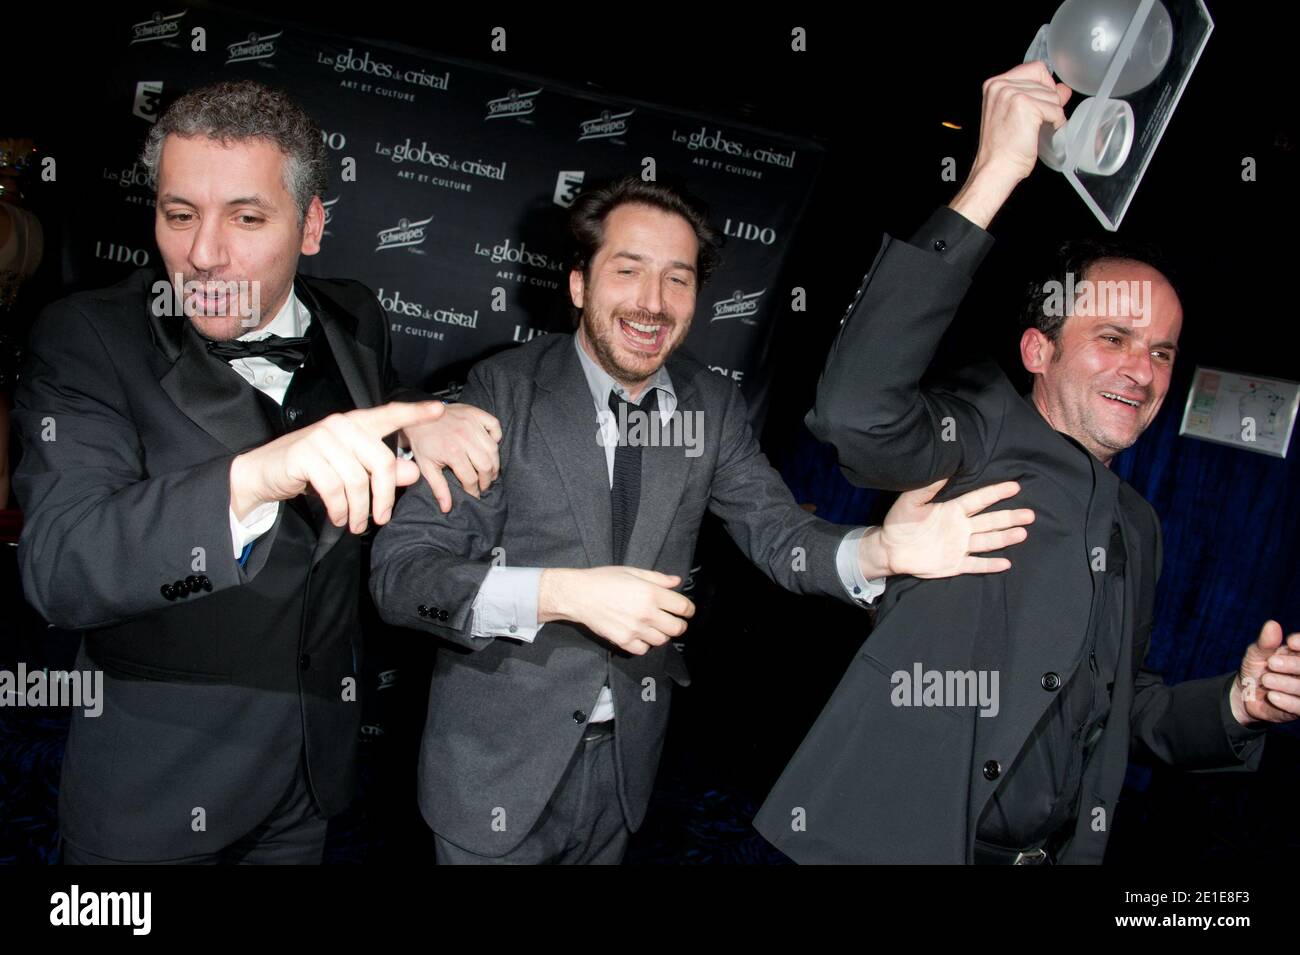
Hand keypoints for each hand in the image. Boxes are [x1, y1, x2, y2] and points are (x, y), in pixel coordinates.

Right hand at [230, 400, 443, 533]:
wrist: (264, 472)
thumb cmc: (312, 469)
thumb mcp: (351, 469)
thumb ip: (383, 470)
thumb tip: (414, 473)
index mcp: (356, 424)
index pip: (389, 414)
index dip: (415, 413)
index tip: (439, 410)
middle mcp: (341, 425)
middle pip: (382, 462)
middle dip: (385, 496)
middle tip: (381, 518)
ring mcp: (322, 437)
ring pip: (358, 480)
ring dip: (360, 509)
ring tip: (356, 523)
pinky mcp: (305, 455)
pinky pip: (334, 489)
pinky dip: (340, 509)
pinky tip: (339, 517)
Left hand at [402, 402, 501, 512]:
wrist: (414, 415)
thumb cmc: (421, 442)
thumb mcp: (426, 467)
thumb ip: (439, 488)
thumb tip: (447, 508)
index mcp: (452, 452)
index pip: (471, 478)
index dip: (474, 490)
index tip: (474, 495)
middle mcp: (464, 437)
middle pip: (487, 465)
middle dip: (487, 480)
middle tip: (483, 485)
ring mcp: (471, 423)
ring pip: (493, 449)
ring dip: (494, 463)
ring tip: (489, 471)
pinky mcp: (475, 413)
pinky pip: (495, 425)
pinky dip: (496, 436)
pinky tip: (489, 446)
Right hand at [538, 566, 694, 655]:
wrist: (578, 595)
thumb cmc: (604, 580)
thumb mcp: (633, 571)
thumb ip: (657, 578)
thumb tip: (676, 582)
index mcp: (651, 593)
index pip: (683, 607)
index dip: (688, 609)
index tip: (685, 610)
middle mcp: (647, 613)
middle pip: (677, 628)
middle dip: (678, 624)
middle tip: (672, 620)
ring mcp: (635, 629)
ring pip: (662, 640)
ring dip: (661, 634)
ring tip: (653, 626)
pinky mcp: (623, 641)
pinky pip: (643, 650)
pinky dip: (644, 644)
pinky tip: (639, 635)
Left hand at [865, 479, 1033, 578]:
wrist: (889, 549)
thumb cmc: (899, 522)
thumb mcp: (910, 501)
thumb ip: (927, 487)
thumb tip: (943, 468)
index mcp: (953, 510)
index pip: (978, 500)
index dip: (996, 493)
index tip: (1014, 486)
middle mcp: (961, 527)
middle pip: (990, 521)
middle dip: (1009, 517)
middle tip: (1030, 514)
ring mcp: (960, 546)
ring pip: (987, 541)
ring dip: (1005, 538)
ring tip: (1022, 533)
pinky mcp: (954, 564)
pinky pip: (975, 564)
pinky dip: (989, 564)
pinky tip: (1006, 563)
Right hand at [949, 61, 1071, 228]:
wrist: (996, 167)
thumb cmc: (1003, 148)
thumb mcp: (1018, 114)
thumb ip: (1040, 95)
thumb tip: (1063, 89)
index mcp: (995, 84)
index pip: (1035, 68)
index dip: (1044, 85)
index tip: (1040, 103)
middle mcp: (1001, 85)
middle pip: (1045, 81)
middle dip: (1048, 102)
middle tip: (1037, 122)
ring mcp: (1012, 94)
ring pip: (1052, 96)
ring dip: (1051, 114)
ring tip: (1036, 129)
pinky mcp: (1026, 106)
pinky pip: (1055, 109)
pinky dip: (1055, 123)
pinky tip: (1042, 132)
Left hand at [1230, 620, 1299, 723]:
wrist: (1245, 693)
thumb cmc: (1256, 668)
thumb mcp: (1257, 654)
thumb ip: (1266, 642)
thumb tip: (1272, 624)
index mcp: (1299, 656)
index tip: (1290, 643)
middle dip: (1294, 664)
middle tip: (1272, 663)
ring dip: (1288, 684)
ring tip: (1266, 680)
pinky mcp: (1299, 709)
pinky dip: (1288, 702)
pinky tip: (1272, 696)